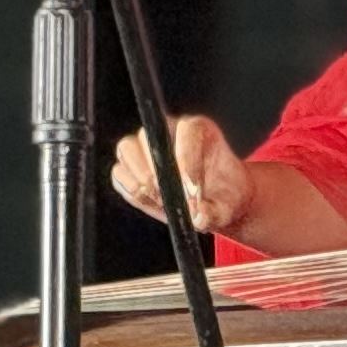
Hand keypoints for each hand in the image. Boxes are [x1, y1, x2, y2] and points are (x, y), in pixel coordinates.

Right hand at [113, 115, 256, 233]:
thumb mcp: (227, 209)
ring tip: (160, 200)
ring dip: (139, 179)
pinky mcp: (131, 167)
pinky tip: (150, 202)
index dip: (186, 158)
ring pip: (127, 149)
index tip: (190, 188)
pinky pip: (119, 173)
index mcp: (199, 130)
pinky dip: (129, 189)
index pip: (187, 130)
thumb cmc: (225, 199)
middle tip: (168, 196)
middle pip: (149, 137)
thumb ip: (215, 212)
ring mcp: (145, 147)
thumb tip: (199, 215)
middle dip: (157, 171)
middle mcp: (169, 131)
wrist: (215, 205)